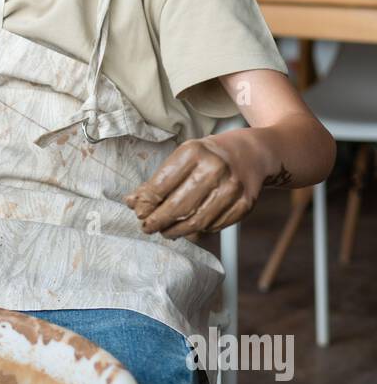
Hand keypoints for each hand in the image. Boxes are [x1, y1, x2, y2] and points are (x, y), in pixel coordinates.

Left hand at [123, 136, 262, 238]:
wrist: (251, 153)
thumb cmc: (209, 156)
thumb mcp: (183, 157)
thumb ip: (158, 180)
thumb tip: (132, 202)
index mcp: (194, 152)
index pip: (161, 185)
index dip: (146, 204)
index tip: (139, 212)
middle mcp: (215, 168)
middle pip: (177, 207)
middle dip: (158, 222)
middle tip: (149, 227)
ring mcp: (232, 187)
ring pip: (196, 222)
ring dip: (176, 231)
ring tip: (167, 231)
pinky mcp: (245, 204)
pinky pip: (214, 226)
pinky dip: (199, 230)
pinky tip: (191, 226)